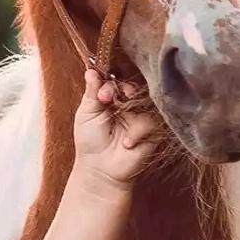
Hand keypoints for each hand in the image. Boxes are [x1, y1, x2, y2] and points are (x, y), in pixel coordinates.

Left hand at [73, 69, 158, 190]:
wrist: (100, 169)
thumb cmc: (90, 141)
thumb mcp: (86, 114)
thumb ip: (92, 92)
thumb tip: (90, 70)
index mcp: (112, 98)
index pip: (117, 80)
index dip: (111, 82)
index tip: (102, 94)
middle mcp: (128, 105)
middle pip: (134, 86)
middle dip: (122, 90)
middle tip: (109, 99)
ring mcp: (141, 117)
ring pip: (144, 101)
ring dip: (130, 110)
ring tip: (119, 121)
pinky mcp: (153, 132)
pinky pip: (152, 121)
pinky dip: (138, 130)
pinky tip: (127, 142)